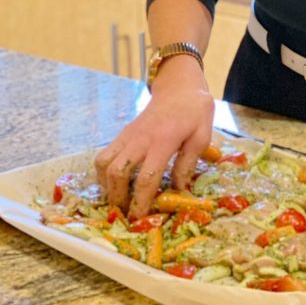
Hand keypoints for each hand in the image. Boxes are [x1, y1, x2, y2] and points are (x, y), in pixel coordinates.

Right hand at [94, 56, 214, 219]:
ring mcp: (128, 135)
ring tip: (118, 199)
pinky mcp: (123, 133)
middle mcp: (140, 138)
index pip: (146, 177)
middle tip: (126, 213)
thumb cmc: (195, 111)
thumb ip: (188, 163)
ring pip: (104, 163)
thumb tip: (179, 191)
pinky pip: (105, 154)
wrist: (179, 86)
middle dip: (117, 197)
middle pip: (116, 172)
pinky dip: (104, 172)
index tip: (140, 218)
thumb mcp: (202, 136)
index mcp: (163, 141)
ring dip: (107, 185)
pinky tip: (116, 182)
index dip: (141, 202)